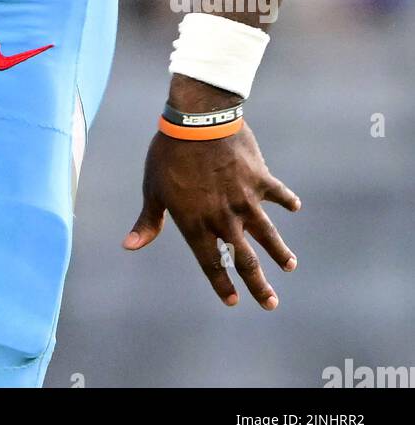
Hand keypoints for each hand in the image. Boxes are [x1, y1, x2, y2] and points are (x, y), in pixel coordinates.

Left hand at [122, 123, 300, 308]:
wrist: (198, 121)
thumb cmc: (169, 154)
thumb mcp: (153, 189)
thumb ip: (148, 221)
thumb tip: (129, 246)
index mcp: (196, 224)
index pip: (211, 263)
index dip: (222, 284)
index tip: (233, 301)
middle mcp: (224, 218)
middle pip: (246, 260)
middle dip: (259, 285)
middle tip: (271, 304)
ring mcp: (245, 200)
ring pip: (268, 234)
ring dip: (279, 252)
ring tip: (289, 266)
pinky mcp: (260, 179)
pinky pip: (278, 193)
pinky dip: (287, 200)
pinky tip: (295, 207)